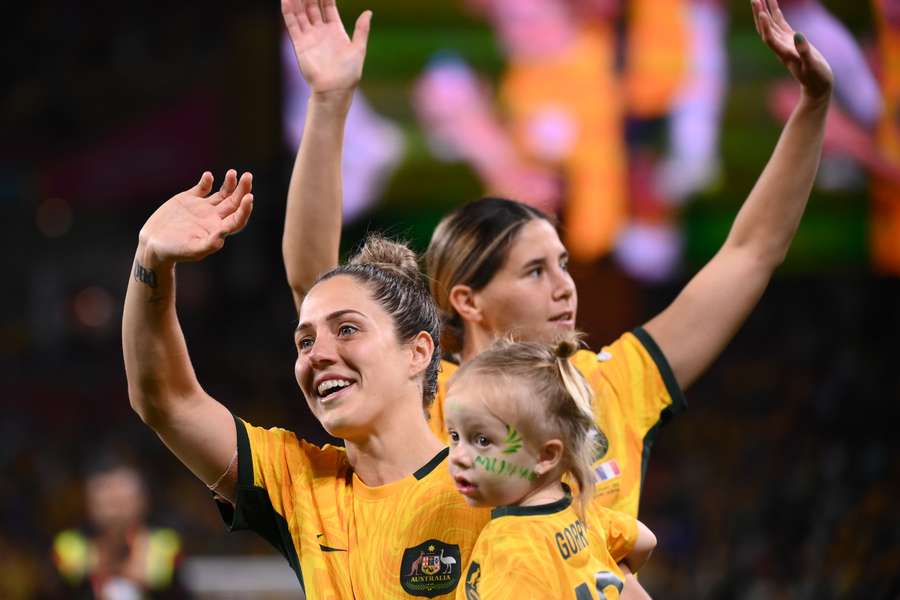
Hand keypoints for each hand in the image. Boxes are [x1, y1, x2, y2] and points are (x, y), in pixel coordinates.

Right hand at [138, 170, 253, 264]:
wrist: (153, 243)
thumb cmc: (174, 251)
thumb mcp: (192, 250)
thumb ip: (209, 244)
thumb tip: (223, 236)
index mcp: (218, 230)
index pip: (238, 218)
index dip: (246, 208)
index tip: (249, 196)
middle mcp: (214, 218)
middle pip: (234, 202)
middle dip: (242, 190)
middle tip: (248, 176)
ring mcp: (202, 208)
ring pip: (222, 193)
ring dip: (230, 183)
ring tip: (233, 172)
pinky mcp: (189, 200)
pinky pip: (202, 188)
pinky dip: (206, 181)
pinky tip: (208, 176)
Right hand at [281, 0, 371, 95]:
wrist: (334, 90)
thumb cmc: (348, 73)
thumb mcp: (358, 49)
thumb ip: (361, 30)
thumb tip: (368, 12)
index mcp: (336, 30)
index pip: (328, 6)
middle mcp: (321, 31)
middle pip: (313, 7)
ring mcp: (309, 37)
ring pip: (301, 13)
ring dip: (298, 1)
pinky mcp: (300, 44)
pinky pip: (292, 25)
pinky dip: (289, 12)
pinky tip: (287, 0)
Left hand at [751, 0, 832, 100]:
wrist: (817, 86)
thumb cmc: (816, 77)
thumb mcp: (812, 65)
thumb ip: (804, 51)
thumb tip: (797, 35)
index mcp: (784, 54)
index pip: (770, 38)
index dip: (765, 26)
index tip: (761, 13)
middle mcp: (781, 48)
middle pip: (766, 29)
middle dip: (760, 14)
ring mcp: (785, 43)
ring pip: (771, 25)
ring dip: (765, 11)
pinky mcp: (791, 41)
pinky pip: (781, 24)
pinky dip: (776, 14)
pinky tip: (773, 4)